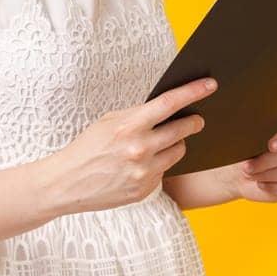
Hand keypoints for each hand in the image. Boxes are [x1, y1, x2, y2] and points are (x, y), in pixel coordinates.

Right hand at [39, 77, 216, 214]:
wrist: (66, 183)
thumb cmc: (88, 147)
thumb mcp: (109, 122)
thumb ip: (139, 115)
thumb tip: (170, 108)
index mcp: (129, 126)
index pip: (169, 104)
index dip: (193, 92)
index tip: (210, 85)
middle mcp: (140, 149)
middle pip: (182, 130)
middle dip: (193, 122)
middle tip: (197, 119)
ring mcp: (143, 172)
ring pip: (178, 151)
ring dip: (175, 145)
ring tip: (162, 143)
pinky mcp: (144, 189)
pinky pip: (164, 171)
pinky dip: (158, 165)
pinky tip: (141, 165)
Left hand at [222, 117, 276, 202]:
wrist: (243, 173)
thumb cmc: (247, 151)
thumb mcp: (250, 140)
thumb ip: (259, 135)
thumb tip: (259, 137)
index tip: (270, 145)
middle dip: (268, 161)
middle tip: (248, 166)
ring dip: (268, 174)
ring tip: (250, 175)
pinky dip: (274, 187)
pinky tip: (260, 184)